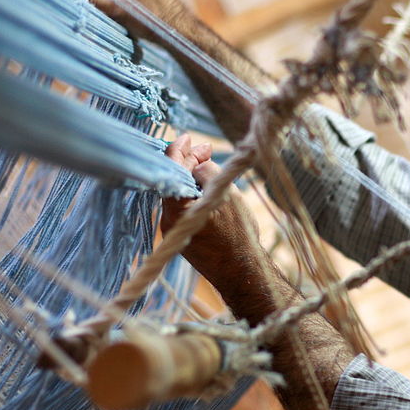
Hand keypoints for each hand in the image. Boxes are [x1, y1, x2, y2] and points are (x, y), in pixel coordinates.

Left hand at [162, 135, 258, 282]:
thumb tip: (196, 160)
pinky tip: (205, 188)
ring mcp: (172, 228)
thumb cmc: (238, 235)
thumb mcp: (227, 196)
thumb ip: (208, 172)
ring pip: (177, 192)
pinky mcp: (179, 235)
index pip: (170, 169)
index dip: (178, 149)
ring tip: (207, 166)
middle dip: (186, 161)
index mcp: (178, 207)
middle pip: (172, 179)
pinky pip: (181, 205)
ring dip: (190, 176)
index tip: (187, 138)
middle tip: (204, 150)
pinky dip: (191, 193)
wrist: (241, 271)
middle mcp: (169, 217)